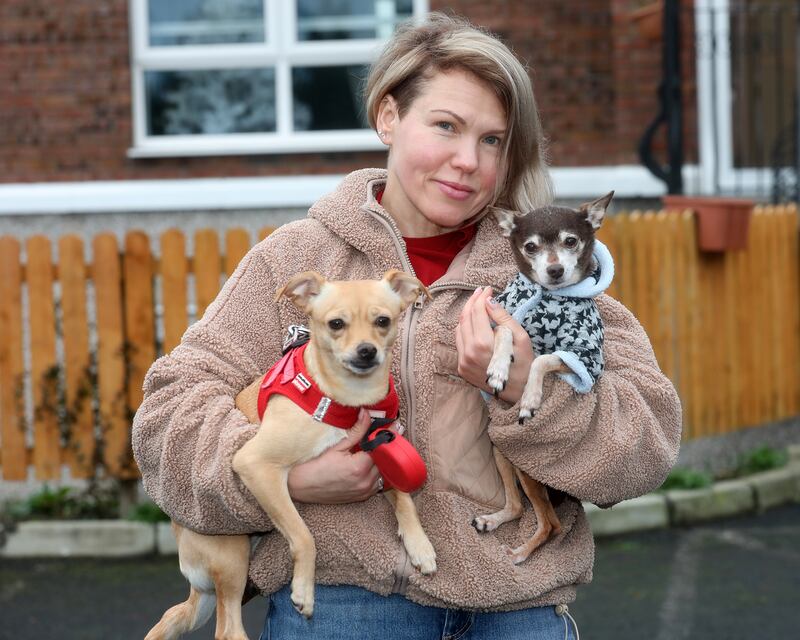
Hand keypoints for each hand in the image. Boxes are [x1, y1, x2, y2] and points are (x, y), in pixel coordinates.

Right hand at [287, 409, 382, 503]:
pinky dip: (377, 472)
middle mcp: (365, 481)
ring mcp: (364, 491)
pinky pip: (377, 483)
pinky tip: (371, 463)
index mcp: (359, 467)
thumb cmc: (316, 466)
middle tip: (387, 434)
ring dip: (383, 460)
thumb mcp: (337, 446)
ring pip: (383, 472)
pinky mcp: (361, 497)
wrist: (301, 486)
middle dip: (387, 447)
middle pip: (386, 460)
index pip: (382, 447)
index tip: (396, 426)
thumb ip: (356, 431)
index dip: (387, 435)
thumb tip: (367, 414)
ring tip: (379, 447)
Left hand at [455, 286, 533, 403]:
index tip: (488, 289)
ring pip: (458, 329)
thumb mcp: (520, 338)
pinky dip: (465, 330)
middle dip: (472, 302)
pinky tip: (475, 324)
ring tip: (478, 305)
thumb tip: (489, 301)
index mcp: (483, 344)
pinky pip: (459, 343)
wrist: (519, 393)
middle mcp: (468, 353)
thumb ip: (503, 318)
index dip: (481, 297)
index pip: (476, 312)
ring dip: (467, 315)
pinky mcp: (462, 368)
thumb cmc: (525, 364)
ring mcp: (463, 362)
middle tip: (481, 292)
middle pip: (464, 318)